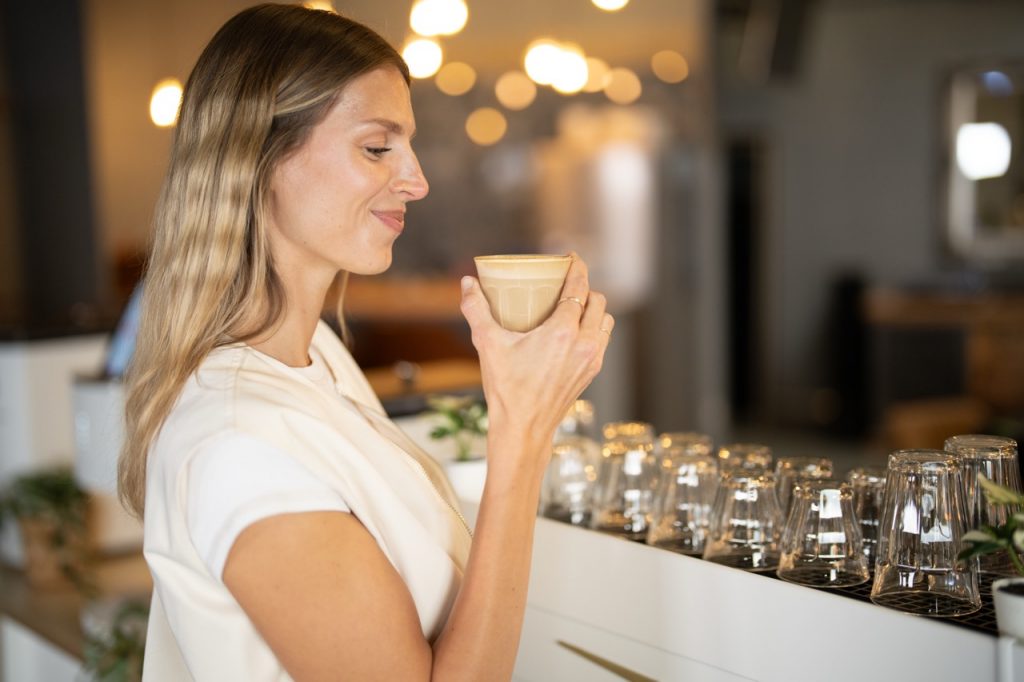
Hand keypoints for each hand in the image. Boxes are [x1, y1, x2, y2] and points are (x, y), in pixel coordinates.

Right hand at [459, 254, 612, 466]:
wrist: (523, 429)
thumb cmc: (507, 390)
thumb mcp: (488, 345)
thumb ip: (476, 310)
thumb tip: (467, 283)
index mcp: (563, 332)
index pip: (580, 288)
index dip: (578, 268)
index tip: (572, 257)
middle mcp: (584, 344)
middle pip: (598, 301)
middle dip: (585, 288)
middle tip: (566, 283)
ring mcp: (592, 360)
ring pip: (605, 322)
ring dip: (593, 310)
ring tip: (573, 307)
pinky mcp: (591, 373)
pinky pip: (602, 341)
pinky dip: (593, 330)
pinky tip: (573, 332)